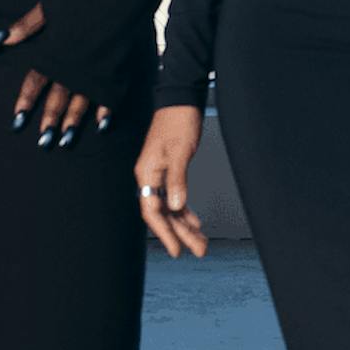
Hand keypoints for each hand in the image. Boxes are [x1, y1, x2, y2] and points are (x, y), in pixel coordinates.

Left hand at [0, 4, 106, 146]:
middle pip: (58, 96)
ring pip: (82, 100)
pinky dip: (106, 109)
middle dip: (49, 120)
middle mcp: (73, 63)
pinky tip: (101, 124)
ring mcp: (97, 67)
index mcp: (54, 49)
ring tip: (65, 140)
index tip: (17, 120)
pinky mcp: (117, 66)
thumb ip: (26, 27)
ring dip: (73, 121)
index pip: (35, 81)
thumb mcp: (49, 5)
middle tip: (43, 141)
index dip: (25, 101)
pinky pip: (111, 93)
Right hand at [132, 104, 209, 256]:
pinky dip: (186, 212)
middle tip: (200, 250)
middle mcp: (150, 177)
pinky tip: (195, 222)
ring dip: (186, 225)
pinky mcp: (169, 171)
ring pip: (171, 208)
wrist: (180, 99)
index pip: (153, 211)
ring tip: (202, 242)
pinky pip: (175, 198)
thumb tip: (177, 206)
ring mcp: (159, 175)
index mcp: (147, 173)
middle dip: (181, 234)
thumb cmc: (178, 121)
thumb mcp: (180, 151)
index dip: (165, 232)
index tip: (177, 249)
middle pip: (163, 213)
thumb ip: (177, 179)